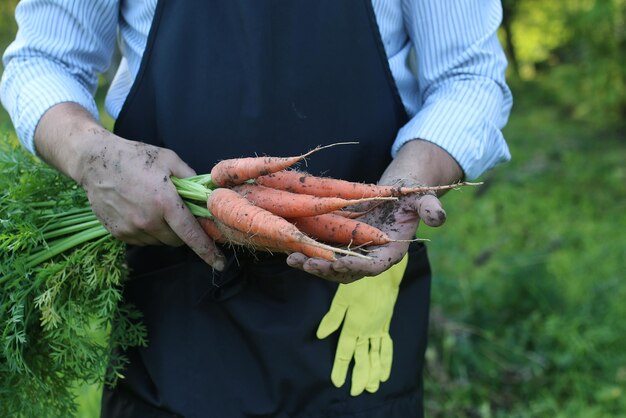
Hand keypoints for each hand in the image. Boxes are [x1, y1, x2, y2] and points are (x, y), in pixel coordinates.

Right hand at [34, 103, 225, 269]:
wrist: (94, 161)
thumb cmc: (135, 156)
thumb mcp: (169, 159)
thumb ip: (191, 179)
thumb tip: (208, 194)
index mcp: (165, 202)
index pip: (191, 234)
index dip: (208, 251)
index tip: (220, 264)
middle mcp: (148, 220)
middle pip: (177, 240)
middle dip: (182, 231)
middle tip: (175, 211)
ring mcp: (131, 229)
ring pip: (160, 241)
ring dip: (164, 231)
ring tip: (153, 207)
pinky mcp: (118, 234)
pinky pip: (143, 240)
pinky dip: (147, 231)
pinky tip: (139, 211)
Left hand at [287, 188, 441, 282]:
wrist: (397, 190)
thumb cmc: (411, 194)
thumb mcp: (424, 198)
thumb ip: (431, 209)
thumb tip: (439, 218)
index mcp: (391, 253)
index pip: (372, 267)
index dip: (355, 267)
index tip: (337, 264)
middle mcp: (370, 256)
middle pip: (346, 272)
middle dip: (325, 270)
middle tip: (306, 264)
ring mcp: (354, 250)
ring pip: (330, 264)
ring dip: (311, 264)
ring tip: (291, 258)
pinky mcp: (341, 241)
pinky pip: (322, 250)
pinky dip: (307, 249)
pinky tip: (289, 245)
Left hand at [316, 255, 407, 395]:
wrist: (385, 274)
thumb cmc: (360, 283)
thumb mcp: (342, 298)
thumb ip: (333, 318)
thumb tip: (320, 335)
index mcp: (354, 326)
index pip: (345, 351)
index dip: (340, 367)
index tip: (336, 382)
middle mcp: (367, 331)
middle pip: (362, 359)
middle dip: (359, 377)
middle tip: (356, 392)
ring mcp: (378, 329)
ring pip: (375, 356)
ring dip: (373, 373)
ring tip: (372, 388)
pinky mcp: (385, 325)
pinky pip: (386, 347)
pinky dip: (386, 360)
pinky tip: (384, 372)